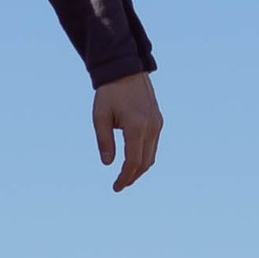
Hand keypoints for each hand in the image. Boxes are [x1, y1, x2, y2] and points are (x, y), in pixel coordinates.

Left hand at [93, 73, 162, 192]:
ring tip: (126, 176)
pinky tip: (134, 159)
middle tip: (120, 185)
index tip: (116, 187)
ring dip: (140, 168)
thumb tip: (108, 164)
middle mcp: (151, 127)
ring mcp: (157, 124)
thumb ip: (104, 141)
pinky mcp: (159, 121)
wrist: (125, 69)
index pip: (133, 161)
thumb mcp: (100, 116)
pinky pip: (154, 145)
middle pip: (145, 162)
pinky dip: (145, 156)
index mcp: (136, 126)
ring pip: (152, 155)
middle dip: (133, 176)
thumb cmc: (109, 92)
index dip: (125, 177)